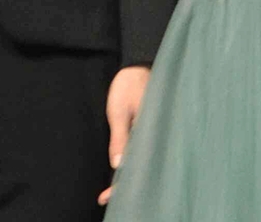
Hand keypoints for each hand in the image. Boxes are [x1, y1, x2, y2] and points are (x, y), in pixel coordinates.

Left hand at [99, 64, 150, 202]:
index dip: (122, 183)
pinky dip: (132, 160)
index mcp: (150, 132)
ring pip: (143, 160)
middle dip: (126, 184)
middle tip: (105, 196)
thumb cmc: (129, 84)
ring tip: (111, 190)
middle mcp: (155, 135)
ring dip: (129, 173)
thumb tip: (118, 164)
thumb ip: (120, 137)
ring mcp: (153, 131)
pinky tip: (124, 167)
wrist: (137, 64)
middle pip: (143, 167)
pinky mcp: (149, 127)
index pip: (139, 166)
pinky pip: (142, 149)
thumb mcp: (119, 111)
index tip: (106, 195)